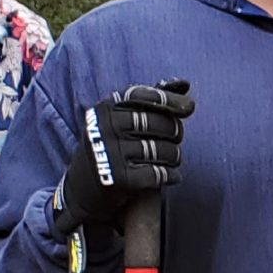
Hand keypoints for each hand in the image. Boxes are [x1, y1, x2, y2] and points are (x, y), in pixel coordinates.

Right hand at [53, 80, 192, 234]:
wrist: (82, 190)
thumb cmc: (112, 147)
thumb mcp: (121, 120)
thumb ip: (151, 100)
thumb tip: (185, 83)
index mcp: (105, 108)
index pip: (141, 95)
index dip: (169, 99)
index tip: (190, 107)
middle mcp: (104, 127)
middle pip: (159, 123)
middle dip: (175, 131)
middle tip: (176, 138)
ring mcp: (110, 153)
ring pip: (163, 149)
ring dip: (175, 156)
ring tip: (173, 158)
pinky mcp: (118, 179)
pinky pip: (159, 173)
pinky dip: (171, 175)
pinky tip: (172, 176)